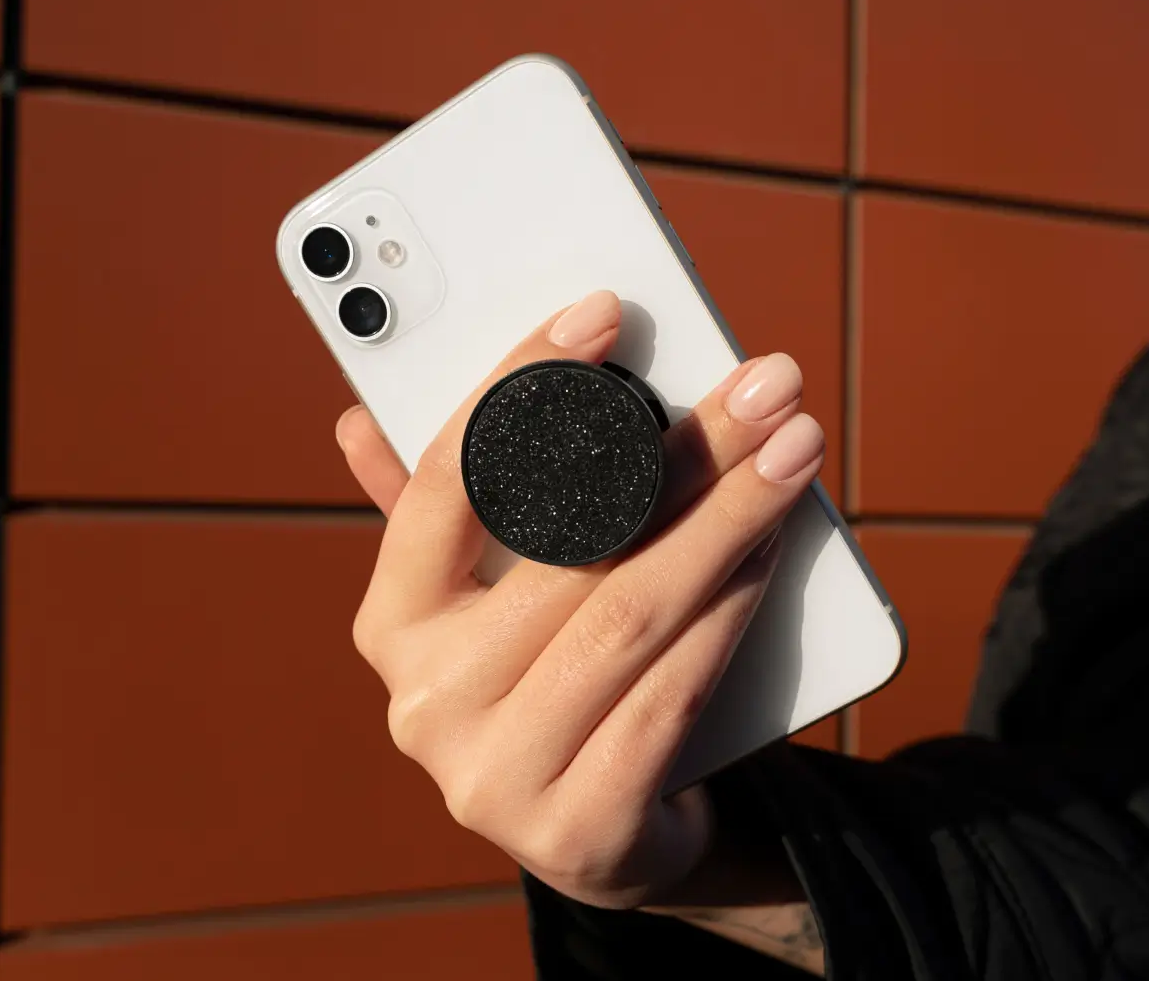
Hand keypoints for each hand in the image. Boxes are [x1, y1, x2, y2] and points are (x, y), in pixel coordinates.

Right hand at [337, 290, 823, 909]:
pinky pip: (673, 694)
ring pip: (629, 615)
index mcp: (393, 624)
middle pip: (567, 547)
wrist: (608, 834)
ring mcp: (492, 778)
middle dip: (681, 452)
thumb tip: (356, 418)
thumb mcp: (493, 593)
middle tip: (764, 383)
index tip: (601, 314)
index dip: (520, 391)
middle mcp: (424, 703)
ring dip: (727, 519)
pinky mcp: (577, 833)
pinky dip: (732, 607)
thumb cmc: (556, 676)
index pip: (444, 485)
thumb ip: (448, 511)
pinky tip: (775, 544)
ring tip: (793, 446)